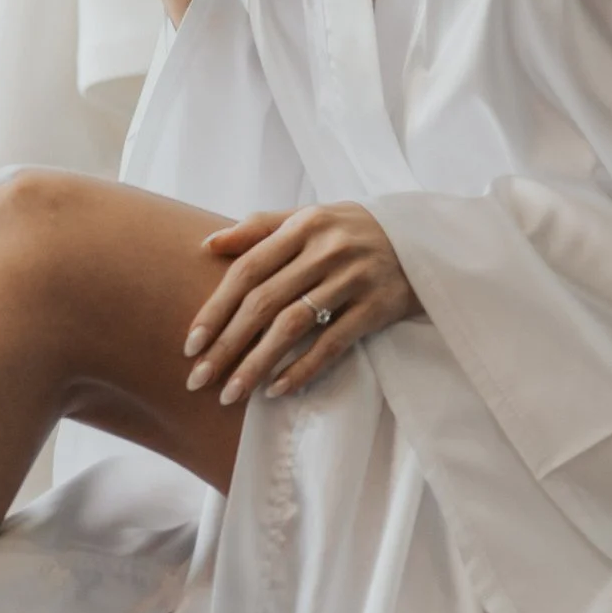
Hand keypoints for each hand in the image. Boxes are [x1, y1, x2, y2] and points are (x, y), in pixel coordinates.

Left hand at [184, 204, 421, 406]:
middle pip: (264, 302)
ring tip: (230, 393)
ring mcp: (354, 278)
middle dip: (227, 345)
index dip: (216, 309)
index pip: (248, 270)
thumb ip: (259, 228)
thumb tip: (208, 245)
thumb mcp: (308, 218)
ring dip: (257, 364)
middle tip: (198, 378)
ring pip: (293, 326)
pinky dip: (302, 368)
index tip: (190, 344)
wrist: (421, 239)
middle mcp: (327, 249)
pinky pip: (333, 344)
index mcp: (303, 225)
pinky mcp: (377, 307)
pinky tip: (276, 390)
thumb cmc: (349, 232)